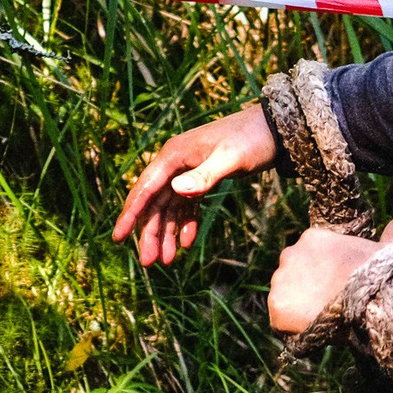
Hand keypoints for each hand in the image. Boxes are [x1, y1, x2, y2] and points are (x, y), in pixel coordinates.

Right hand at [111, 103, 278, 266]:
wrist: (273, 128)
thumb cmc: (252, 140)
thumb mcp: (230, 159)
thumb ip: (204, 176)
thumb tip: (175, 191)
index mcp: (173, 155)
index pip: (145, 188)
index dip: (130, 214)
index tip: (118, 238)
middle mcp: (175, 163)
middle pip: (155, 203)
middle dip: (150, 233)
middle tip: (149, 263)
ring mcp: (187, 171)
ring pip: (169, 207)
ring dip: (167, 233)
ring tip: (168, 261)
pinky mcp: (201, 178)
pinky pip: (186, 205)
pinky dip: (185, 223)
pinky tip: (187, 242)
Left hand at [268, 211, 392, 333]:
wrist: (371, 303)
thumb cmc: (382, 274)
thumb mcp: (389, 249)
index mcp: (312, 237)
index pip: (311, 261)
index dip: (325, 277)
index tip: (340, 289)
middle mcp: (290, 253)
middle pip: (295, 277)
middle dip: (308, 290)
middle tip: (331, 305)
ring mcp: (281, 279)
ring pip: (286, 297)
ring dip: (300, 307)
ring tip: (324, 318)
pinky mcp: (277, 305)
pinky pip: (281, 319)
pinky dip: (293, 327)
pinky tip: (313, 328)